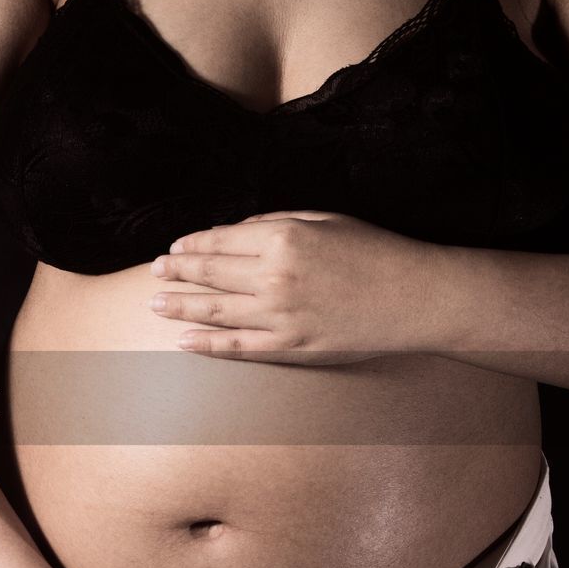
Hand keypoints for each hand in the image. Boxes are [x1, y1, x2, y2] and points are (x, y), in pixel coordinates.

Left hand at [149, 210, 455, 363]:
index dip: (191, 246)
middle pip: (210, 274)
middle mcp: (274, 277)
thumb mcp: (323, 219)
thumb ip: (274, 223)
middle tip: (154, 272)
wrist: (414, 296)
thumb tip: (232, 233)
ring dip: (180, 306)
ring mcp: (280, 316)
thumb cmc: (373, 250)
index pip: (220, 241)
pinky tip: (185, 340)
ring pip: (215, 311)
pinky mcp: (290, 347)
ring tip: (155, 304)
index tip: (174, 249)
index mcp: (282, 238)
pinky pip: (239, 348)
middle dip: (177, 272)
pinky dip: (208, 344)